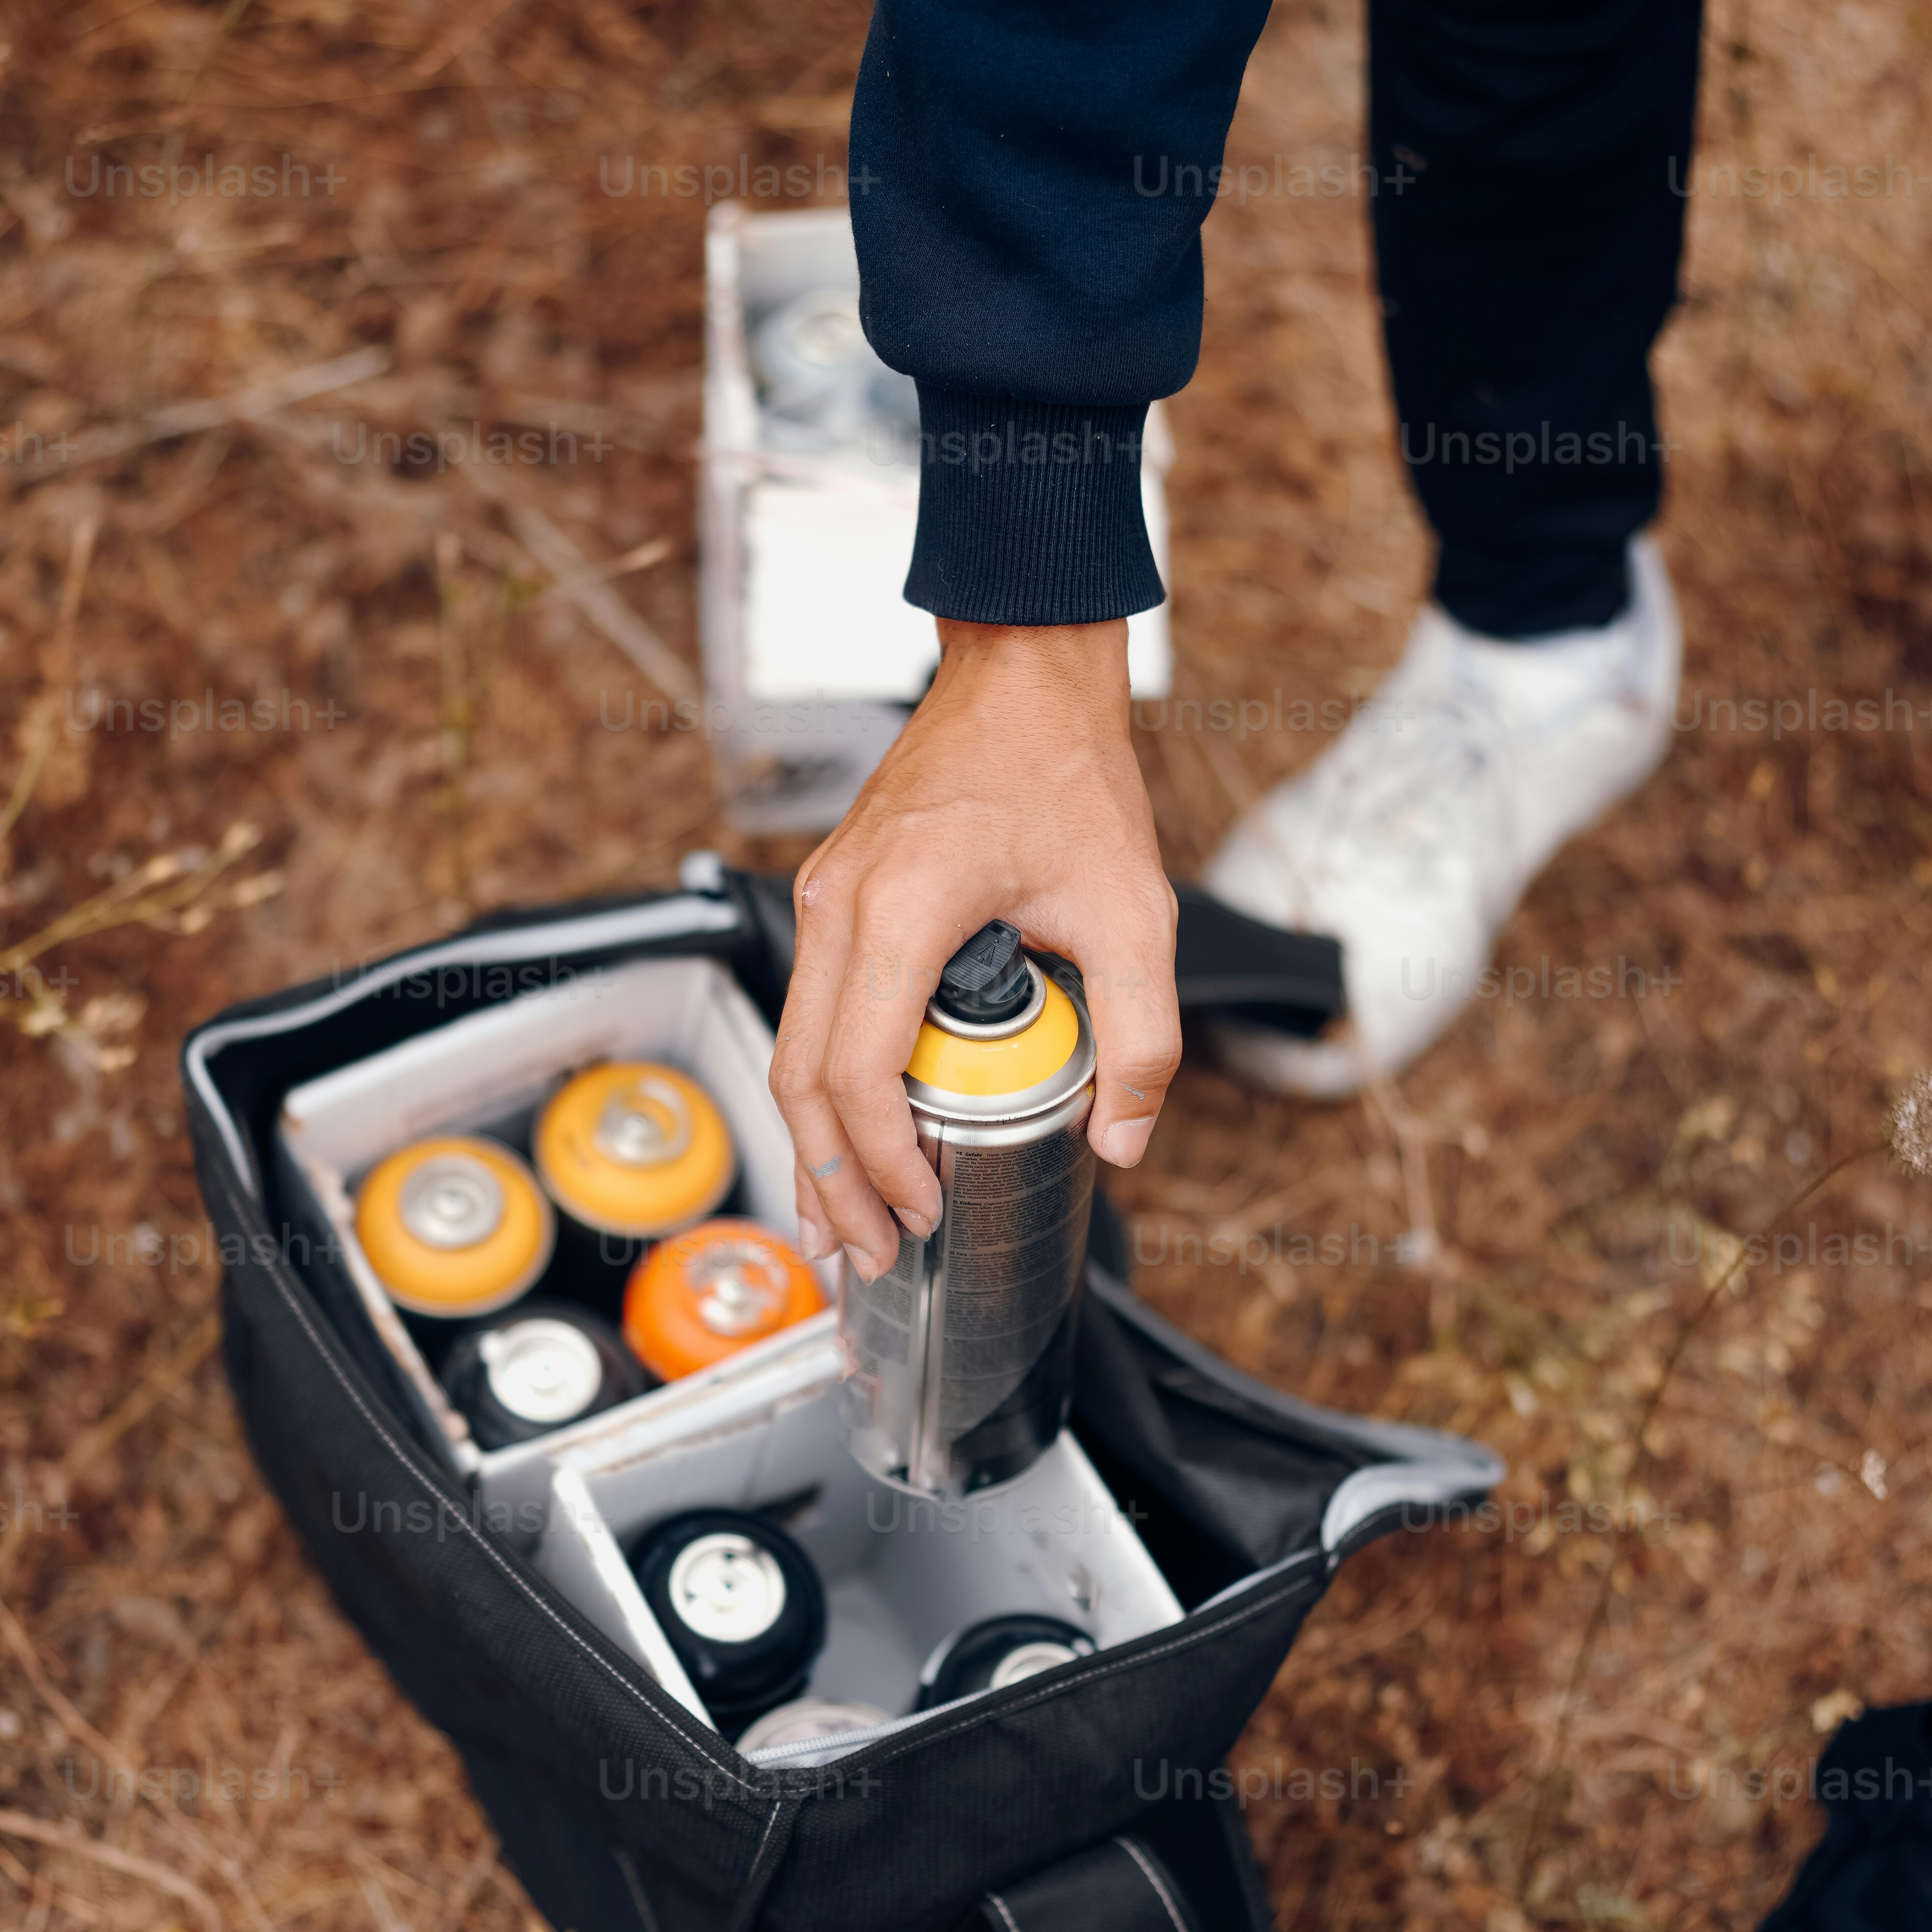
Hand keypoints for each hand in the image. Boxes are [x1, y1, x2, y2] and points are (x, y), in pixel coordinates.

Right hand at [769, 618, 1179, 1280]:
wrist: (1023, 676)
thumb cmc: (1068, 774)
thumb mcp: (1134, 912)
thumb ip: (1141, 1034)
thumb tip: (1123, 1139)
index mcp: (905, 909)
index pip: (862, 1071)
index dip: (885, 1162)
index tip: (923, 1213)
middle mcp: (841, 905)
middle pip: (802, 1077)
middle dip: (831, 1181)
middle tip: (867, 1255)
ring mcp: (824, 897)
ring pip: (790, 1049)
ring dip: (813, 1145)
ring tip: (841, 1223)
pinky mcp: (830, 896)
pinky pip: (808, 1012)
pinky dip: (820, 1089)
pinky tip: (844, 1139)